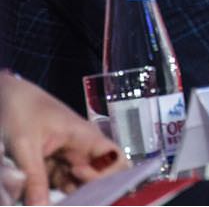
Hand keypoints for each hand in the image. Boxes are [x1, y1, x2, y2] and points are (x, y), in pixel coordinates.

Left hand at [0, 71, 126, 204]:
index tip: (77, 177)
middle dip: (85, 193)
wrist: (2, 94)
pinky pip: (57, 185)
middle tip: (62, 201)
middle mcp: (82, 150)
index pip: (116, 159)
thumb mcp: (24, 144)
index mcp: (86, 137)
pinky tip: (38, 198)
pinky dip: (48, 194)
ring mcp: (66, 158)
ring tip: (45, 199)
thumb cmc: (19, 109)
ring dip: (66, 197)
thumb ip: (34, 178)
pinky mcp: (51, 165)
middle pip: (97, 178)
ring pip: (76, 185)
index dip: (108, 175)